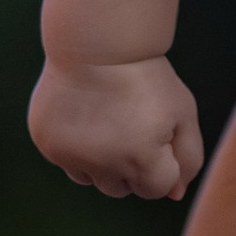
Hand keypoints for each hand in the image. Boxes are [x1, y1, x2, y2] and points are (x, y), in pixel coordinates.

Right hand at [29, 54, 206, 199]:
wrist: (95, 41)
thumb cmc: (145, 76)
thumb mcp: (182, 112)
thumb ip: (188, 157)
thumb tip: (174, 194)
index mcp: (141, 158)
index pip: (157, 189)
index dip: (161, 160)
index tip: (156, 130)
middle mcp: (103, 163)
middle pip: (122, 190)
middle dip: (131, 166)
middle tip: (130, 125)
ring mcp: (71, 155)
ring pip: (93, 180)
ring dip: (103, 162)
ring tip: (107, 122)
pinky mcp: (48, 143)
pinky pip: (68, 163)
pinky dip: (78, 149)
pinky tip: (85, 117)